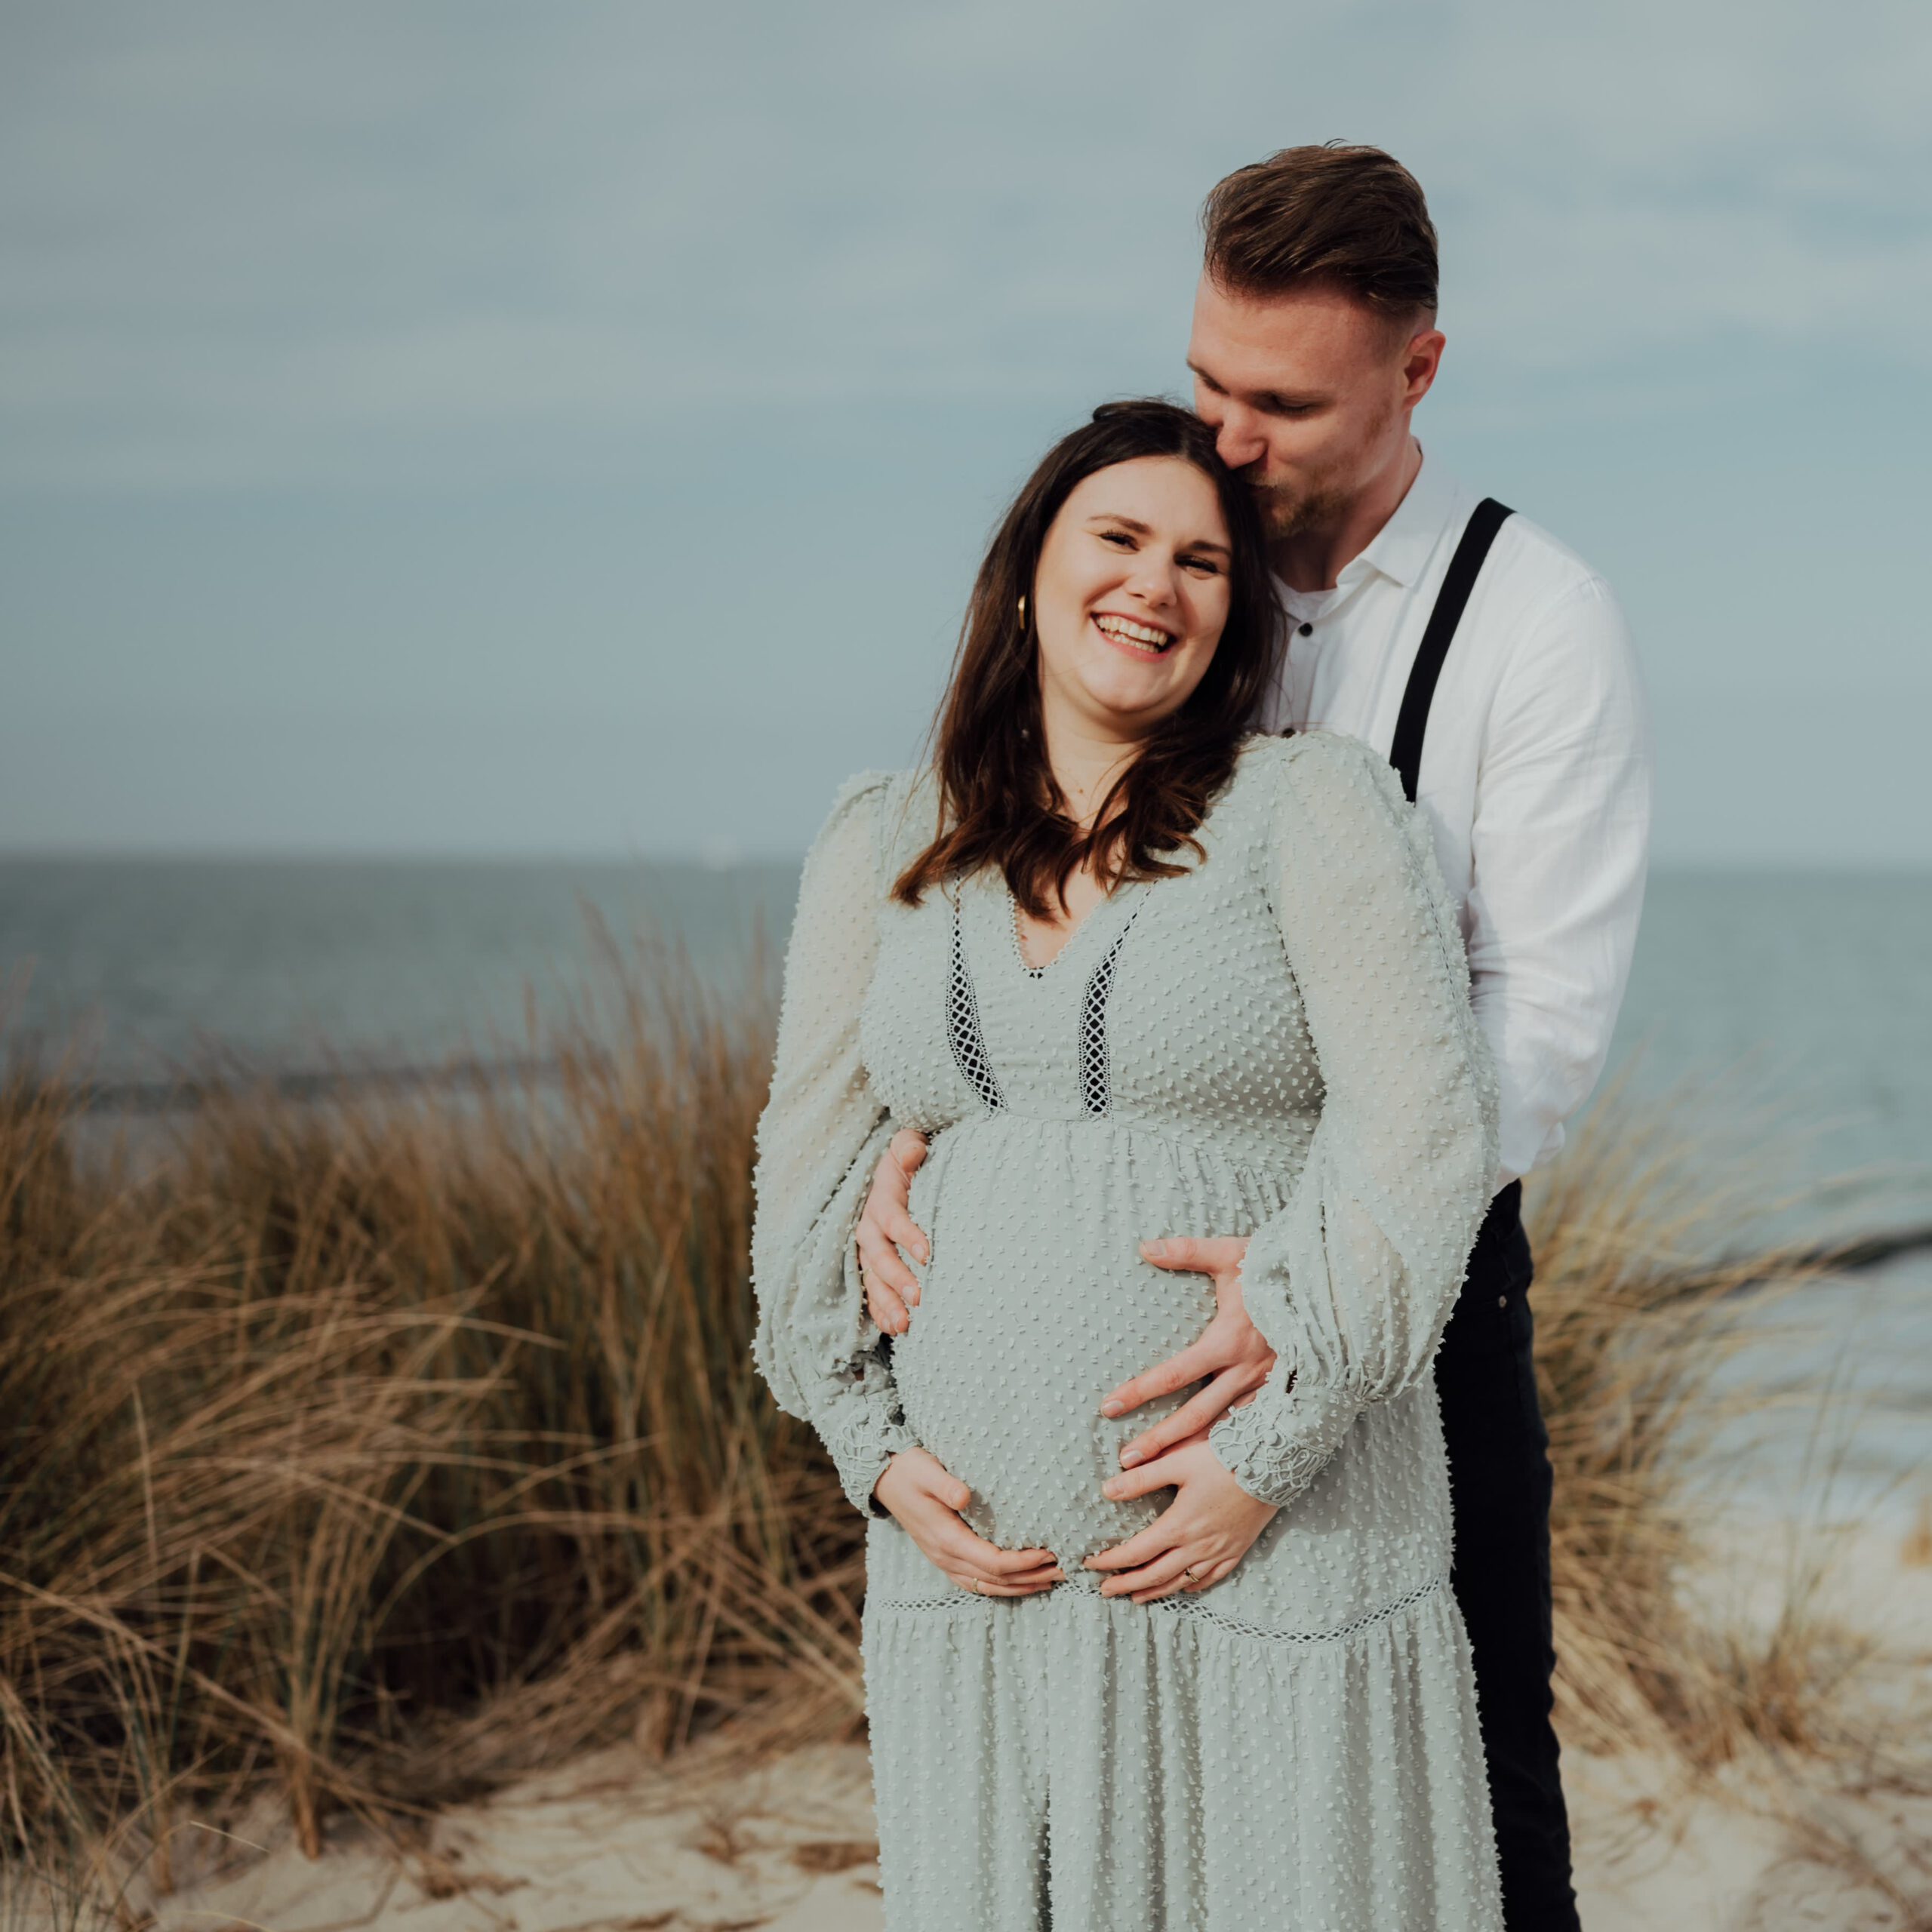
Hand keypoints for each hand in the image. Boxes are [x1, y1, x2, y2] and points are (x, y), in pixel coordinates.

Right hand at [857, 1130, 930, 1335]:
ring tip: (905, 1325)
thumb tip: (913, 1155)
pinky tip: (896, 1330)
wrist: (899, 1172)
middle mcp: (870, 1227)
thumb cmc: (912, 1160)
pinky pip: (872, 1293)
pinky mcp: (873, 1267)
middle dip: (897, 1278)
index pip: (892, 1219)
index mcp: (881, 1199)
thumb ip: (910, 1147)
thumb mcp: (910, 1144)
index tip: (928, 1254)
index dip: (907, 1235)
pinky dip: (881, 1312)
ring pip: (873, 1279)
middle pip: (878, 1256)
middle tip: (919, 1298)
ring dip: (887, 1302)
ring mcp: (870, 1250)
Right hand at [873, 1448, 1062, 1596]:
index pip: (991, 1561)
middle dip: (1030, 1577)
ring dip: (1019, 1586)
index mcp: (945, 1538)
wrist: (884, 1477)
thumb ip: (945, 1484)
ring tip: (1051, 1581)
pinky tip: (1020, 1583)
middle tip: (1064, 1570)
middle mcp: (945, 1556)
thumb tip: (965, 1497)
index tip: (1048, 1553)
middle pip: (994, 1580)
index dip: (1022, 1562)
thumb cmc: (910, 1469)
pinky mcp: (944, 1557)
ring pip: (986, 1587)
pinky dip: (1001, 1587)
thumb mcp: (925, 1470)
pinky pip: (976, 1583)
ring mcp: (943, 1560)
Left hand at [1084, 1435, 1277, 1601]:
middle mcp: (1197, 1546)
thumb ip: (1142, 1477)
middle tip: (1104, 1591)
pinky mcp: (1236, 1551)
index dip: (1110, 1561)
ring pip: (1180, 1582)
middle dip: (1126, 1584)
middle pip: (1154, 1575)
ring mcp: (1219, 1552)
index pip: (1135, 1552)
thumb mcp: (1178, 1462)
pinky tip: (1182, 1588)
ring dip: (1154, 1591)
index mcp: (1178, 1525)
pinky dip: (1191, 1587)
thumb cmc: (1224, 1459)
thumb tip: (1106, 1490)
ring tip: (1135, 1597)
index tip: (1090, 1564)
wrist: (1273, 1466)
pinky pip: (1210, 1579)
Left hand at [1100, 1237, 1275, 1469]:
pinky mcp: (1283, 1391)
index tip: (1109, 1407)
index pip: (1173, 1374)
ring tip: (1162, 1474)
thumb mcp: (1230, 1254)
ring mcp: (1267, 1386)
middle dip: (1159, 1439)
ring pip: (1224, 1429)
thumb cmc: (1278, 1267)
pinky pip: (1253, 1425)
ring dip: (1193, 1452)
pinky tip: (1216, 1465)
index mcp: (1227, 1341)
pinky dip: (1233, 1446)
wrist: (1334, 1286)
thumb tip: (1145, 1247)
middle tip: (1125, 1460)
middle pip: (1194, 1415)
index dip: (1138, 1392)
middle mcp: (1245, 1371)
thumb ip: (1187, 1251)